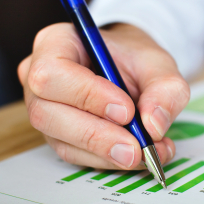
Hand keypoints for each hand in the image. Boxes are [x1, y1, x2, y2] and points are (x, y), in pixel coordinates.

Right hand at [18, 22, 189, 169]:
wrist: (131, 71)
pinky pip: (77, 155)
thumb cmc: (136, 59)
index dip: (87, 95)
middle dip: (97, 135)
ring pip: (62, 141)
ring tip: (147, 152)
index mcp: (56, 43)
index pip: (53, 72)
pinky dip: (110, 160)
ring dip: (107, 153)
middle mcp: (39, 78)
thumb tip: (154, 125)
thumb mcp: (159, 64)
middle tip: (137, 147)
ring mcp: (45, 109)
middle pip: (48, 113)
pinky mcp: (58, 136)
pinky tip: (139, 155)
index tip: (126, 111)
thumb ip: (164, 88)